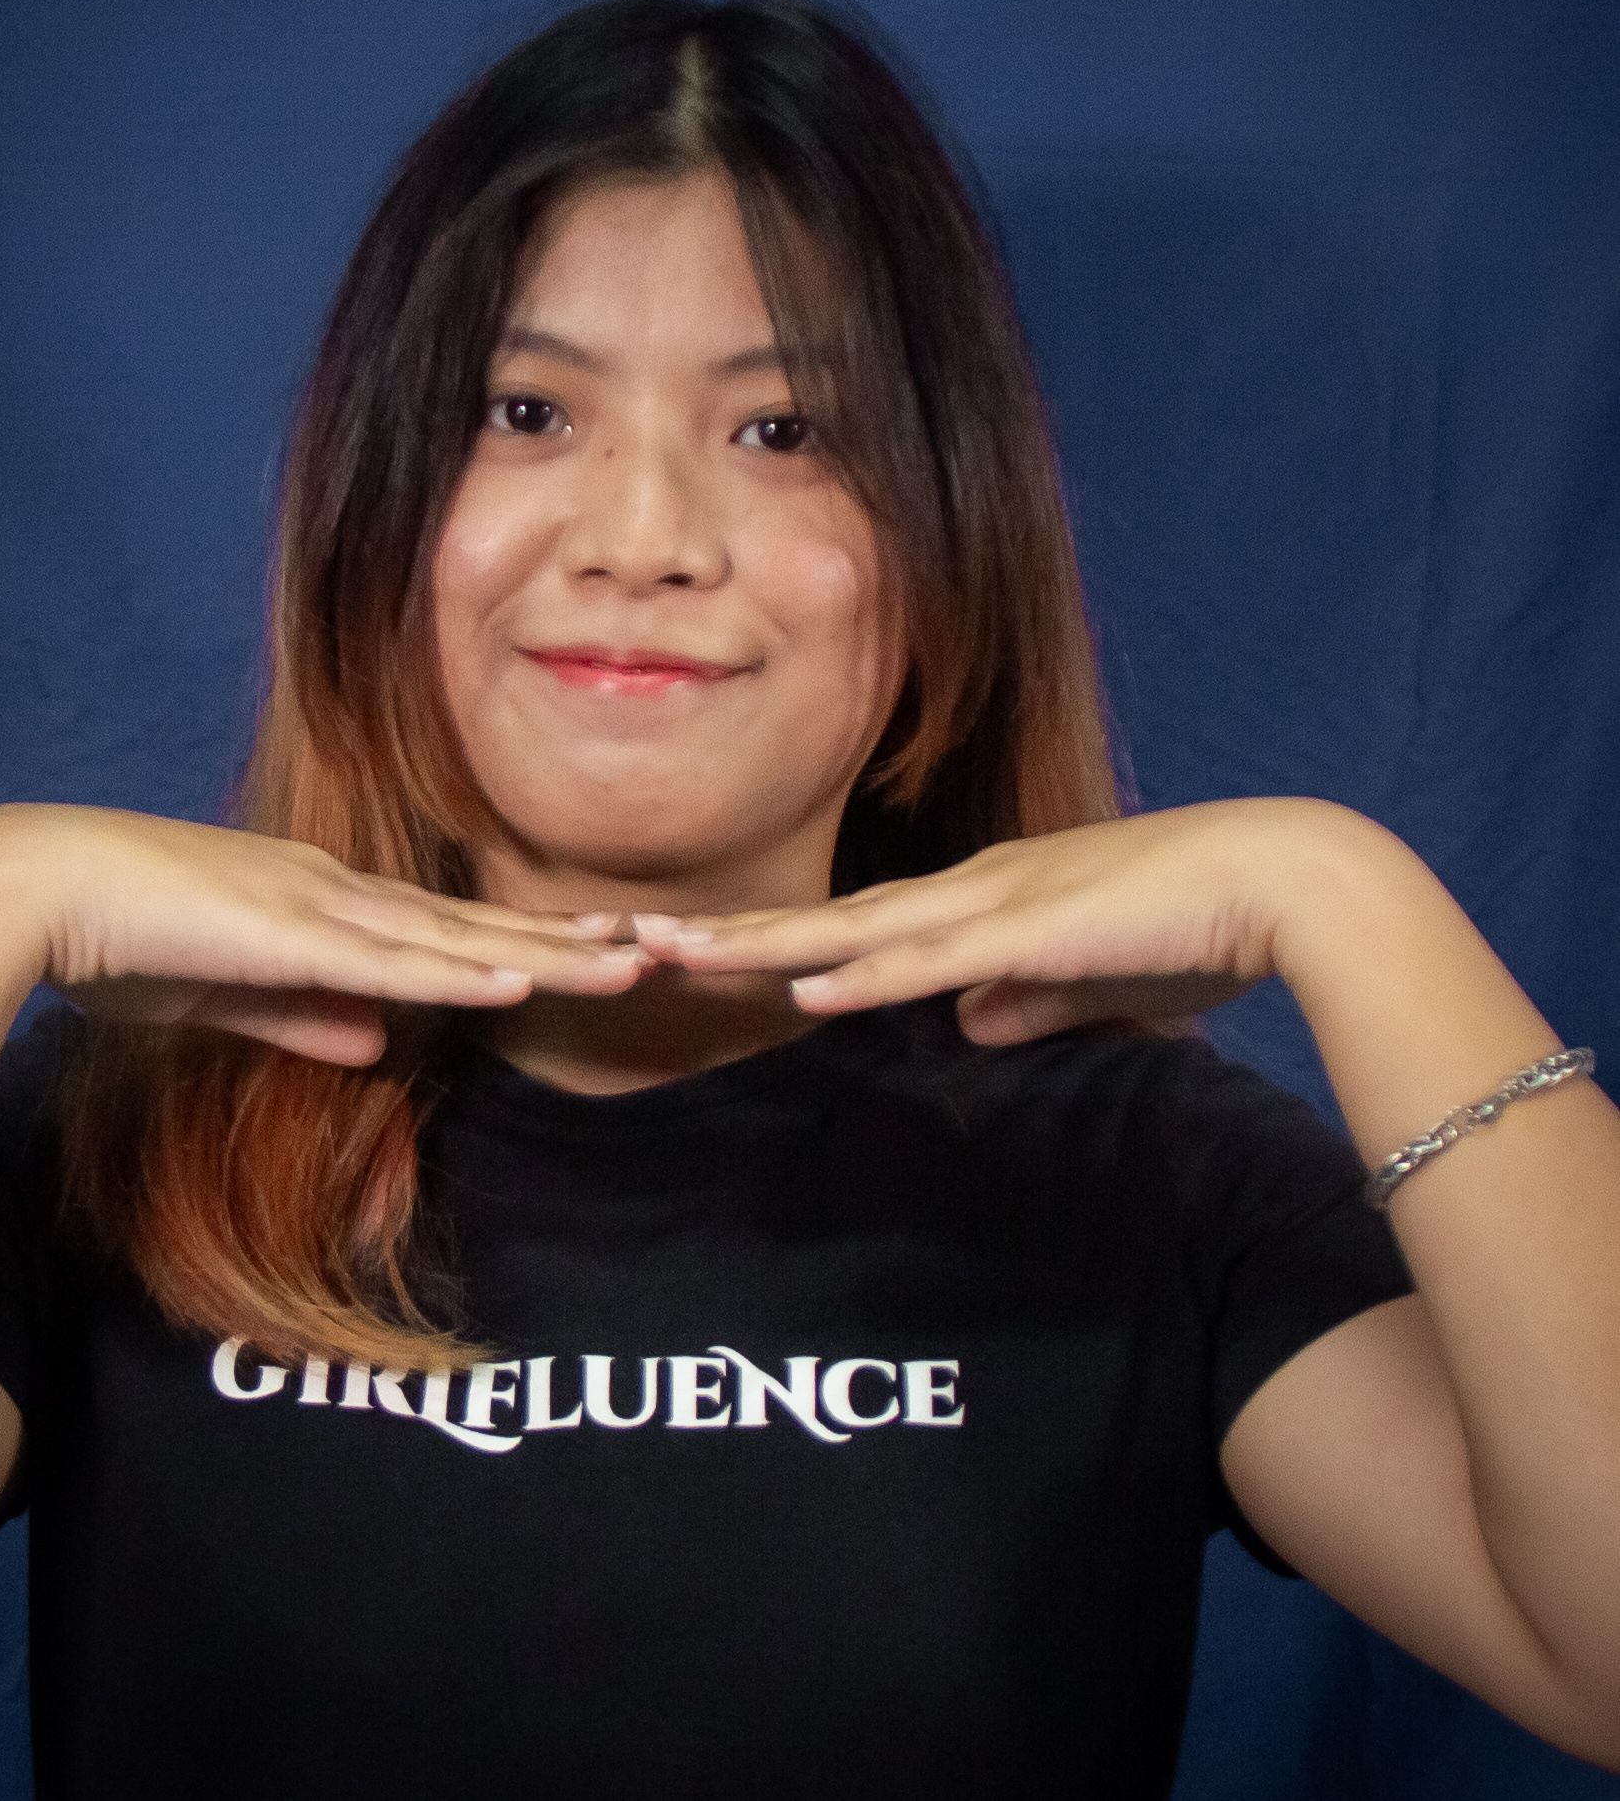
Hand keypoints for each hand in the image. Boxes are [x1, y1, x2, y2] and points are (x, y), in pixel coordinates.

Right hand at [0, 803, 645, 1066]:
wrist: (39, 886)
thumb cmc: (119, 934)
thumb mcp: (227, 992)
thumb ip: (304, 1015)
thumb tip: (376, 1046)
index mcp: (326, 908)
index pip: (446, 933)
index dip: (525, 943)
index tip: (595, 950)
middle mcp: (341, 897)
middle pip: (476, 928)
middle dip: (566, 943)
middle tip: (654, 945)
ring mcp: (321, 909)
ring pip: (457, 940)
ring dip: (544, 953)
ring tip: (626, 960)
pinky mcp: (288, 935)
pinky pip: (390, 962)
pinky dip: (458, 971)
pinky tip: (519, 978)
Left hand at [626, 798, 1334, 1044]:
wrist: (1283, 884)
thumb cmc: (1196, 927)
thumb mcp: (1090, 977)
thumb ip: (1024, 998)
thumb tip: (967, 1026)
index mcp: (981, 903)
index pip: (854, 926)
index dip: (770, 940)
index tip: (695, 954)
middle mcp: (969, 892)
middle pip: (823, 917)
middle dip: (726, 932)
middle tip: (628, 938)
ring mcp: (994, 906)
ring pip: (849, 929)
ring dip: (756, 942)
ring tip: (668, 950)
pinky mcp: (1032, 932)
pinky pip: (928, 959)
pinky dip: (860, 972)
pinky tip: (797, 984)